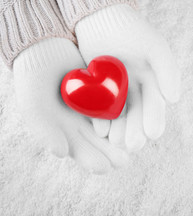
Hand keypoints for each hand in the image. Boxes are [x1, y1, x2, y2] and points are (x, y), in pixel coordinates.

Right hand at [13, 38, 128, 172]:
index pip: (81, 151)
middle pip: (100, 142)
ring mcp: (97, 107)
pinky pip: (117, 102)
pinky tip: (134, 117)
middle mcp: (84, 123)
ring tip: (134, 144)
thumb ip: (45, 131)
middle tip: (123, 161)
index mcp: (67, 132)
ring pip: (112, 125)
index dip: (91, 160)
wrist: (44, 49)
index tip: (103, 167)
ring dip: (122, 135)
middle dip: (112, 152)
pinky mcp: (107, 90)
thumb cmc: (34, 82)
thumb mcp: (35, 107)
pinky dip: (124, 111)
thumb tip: (61, 153)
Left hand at [75, 4, 180, 150]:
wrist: (101, 19)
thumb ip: (168, 70)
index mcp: (153, 86)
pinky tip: (100, 128)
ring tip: (116, 141)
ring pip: (118, 119)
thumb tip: (174, 99)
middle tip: (131, 145)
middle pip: (137, 118)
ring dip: (118, 131)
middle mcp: (135, 94)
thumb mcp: (155, 47)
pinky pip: (98, 111)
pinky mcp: (96, 93)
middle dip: (135, 132)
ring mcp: (115, 95)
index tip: (153, 133)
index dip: (155, 121)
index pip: (155, 108)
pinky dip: (99, 120)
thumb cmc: (133, 32)